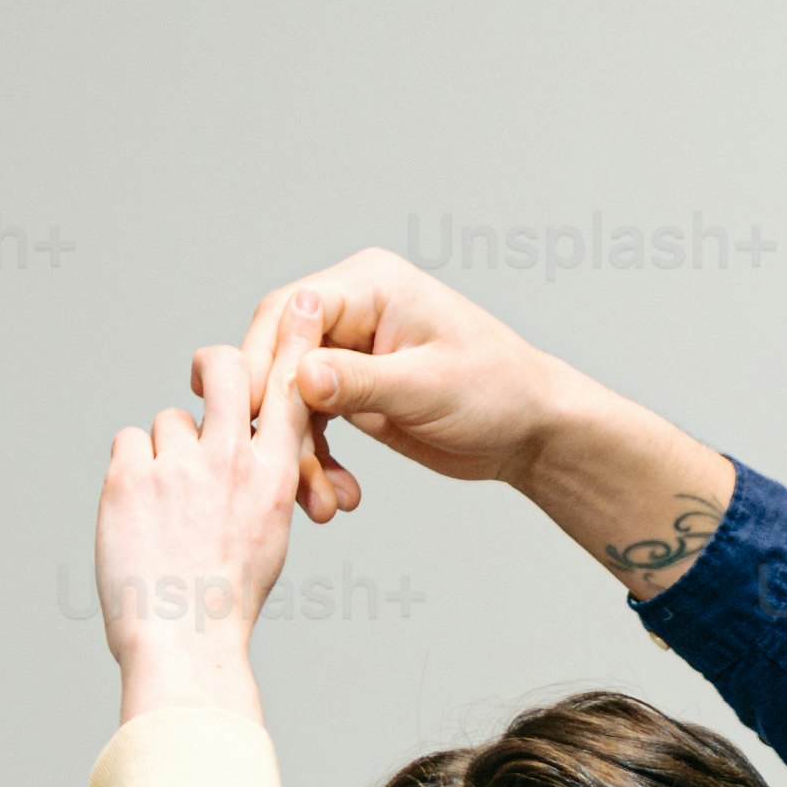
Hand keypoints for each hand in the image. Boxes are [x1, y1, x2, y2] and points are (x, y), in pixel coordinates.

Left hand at [94, 286, 327, 725]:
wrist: (182, 641)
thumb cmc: (223, 601)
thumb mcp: (267, 538)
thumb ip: (259, 485)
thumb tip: (237, 452)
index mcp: (272, 478)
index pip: (291, 393)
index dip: (294, 345)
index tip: (299, 310)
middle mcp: (230, 461)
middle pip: (227, 370)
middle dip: (216, 365)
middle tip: (205, 376)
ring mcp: (178, 466)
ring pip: (168, 422)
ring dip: (163, 454)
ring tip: (164, 508)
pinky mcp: (130, 476)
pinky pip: (127, 443)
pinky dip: (129, 471)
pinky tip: (136, 511)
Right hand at [257, 247, 741, 598]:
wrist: (530, 430)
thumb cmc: (498, 390)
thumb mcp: (427, 386)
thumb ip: (360, 381)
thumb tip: (300, 376)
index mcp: (368, 285)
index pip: (290, 312)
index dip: (265, 363)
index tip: (256, 417)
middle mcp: (351, 310)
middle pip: (280, 355)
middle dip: (277, 418)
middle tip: (279, 472)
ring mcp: (349, 351)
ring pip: (289, 397)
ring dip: (295, 450)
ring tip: (318, 501)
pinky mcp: (351, 390)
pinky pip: (309, 421)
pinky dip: (314, 460)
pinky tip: (334, 494)